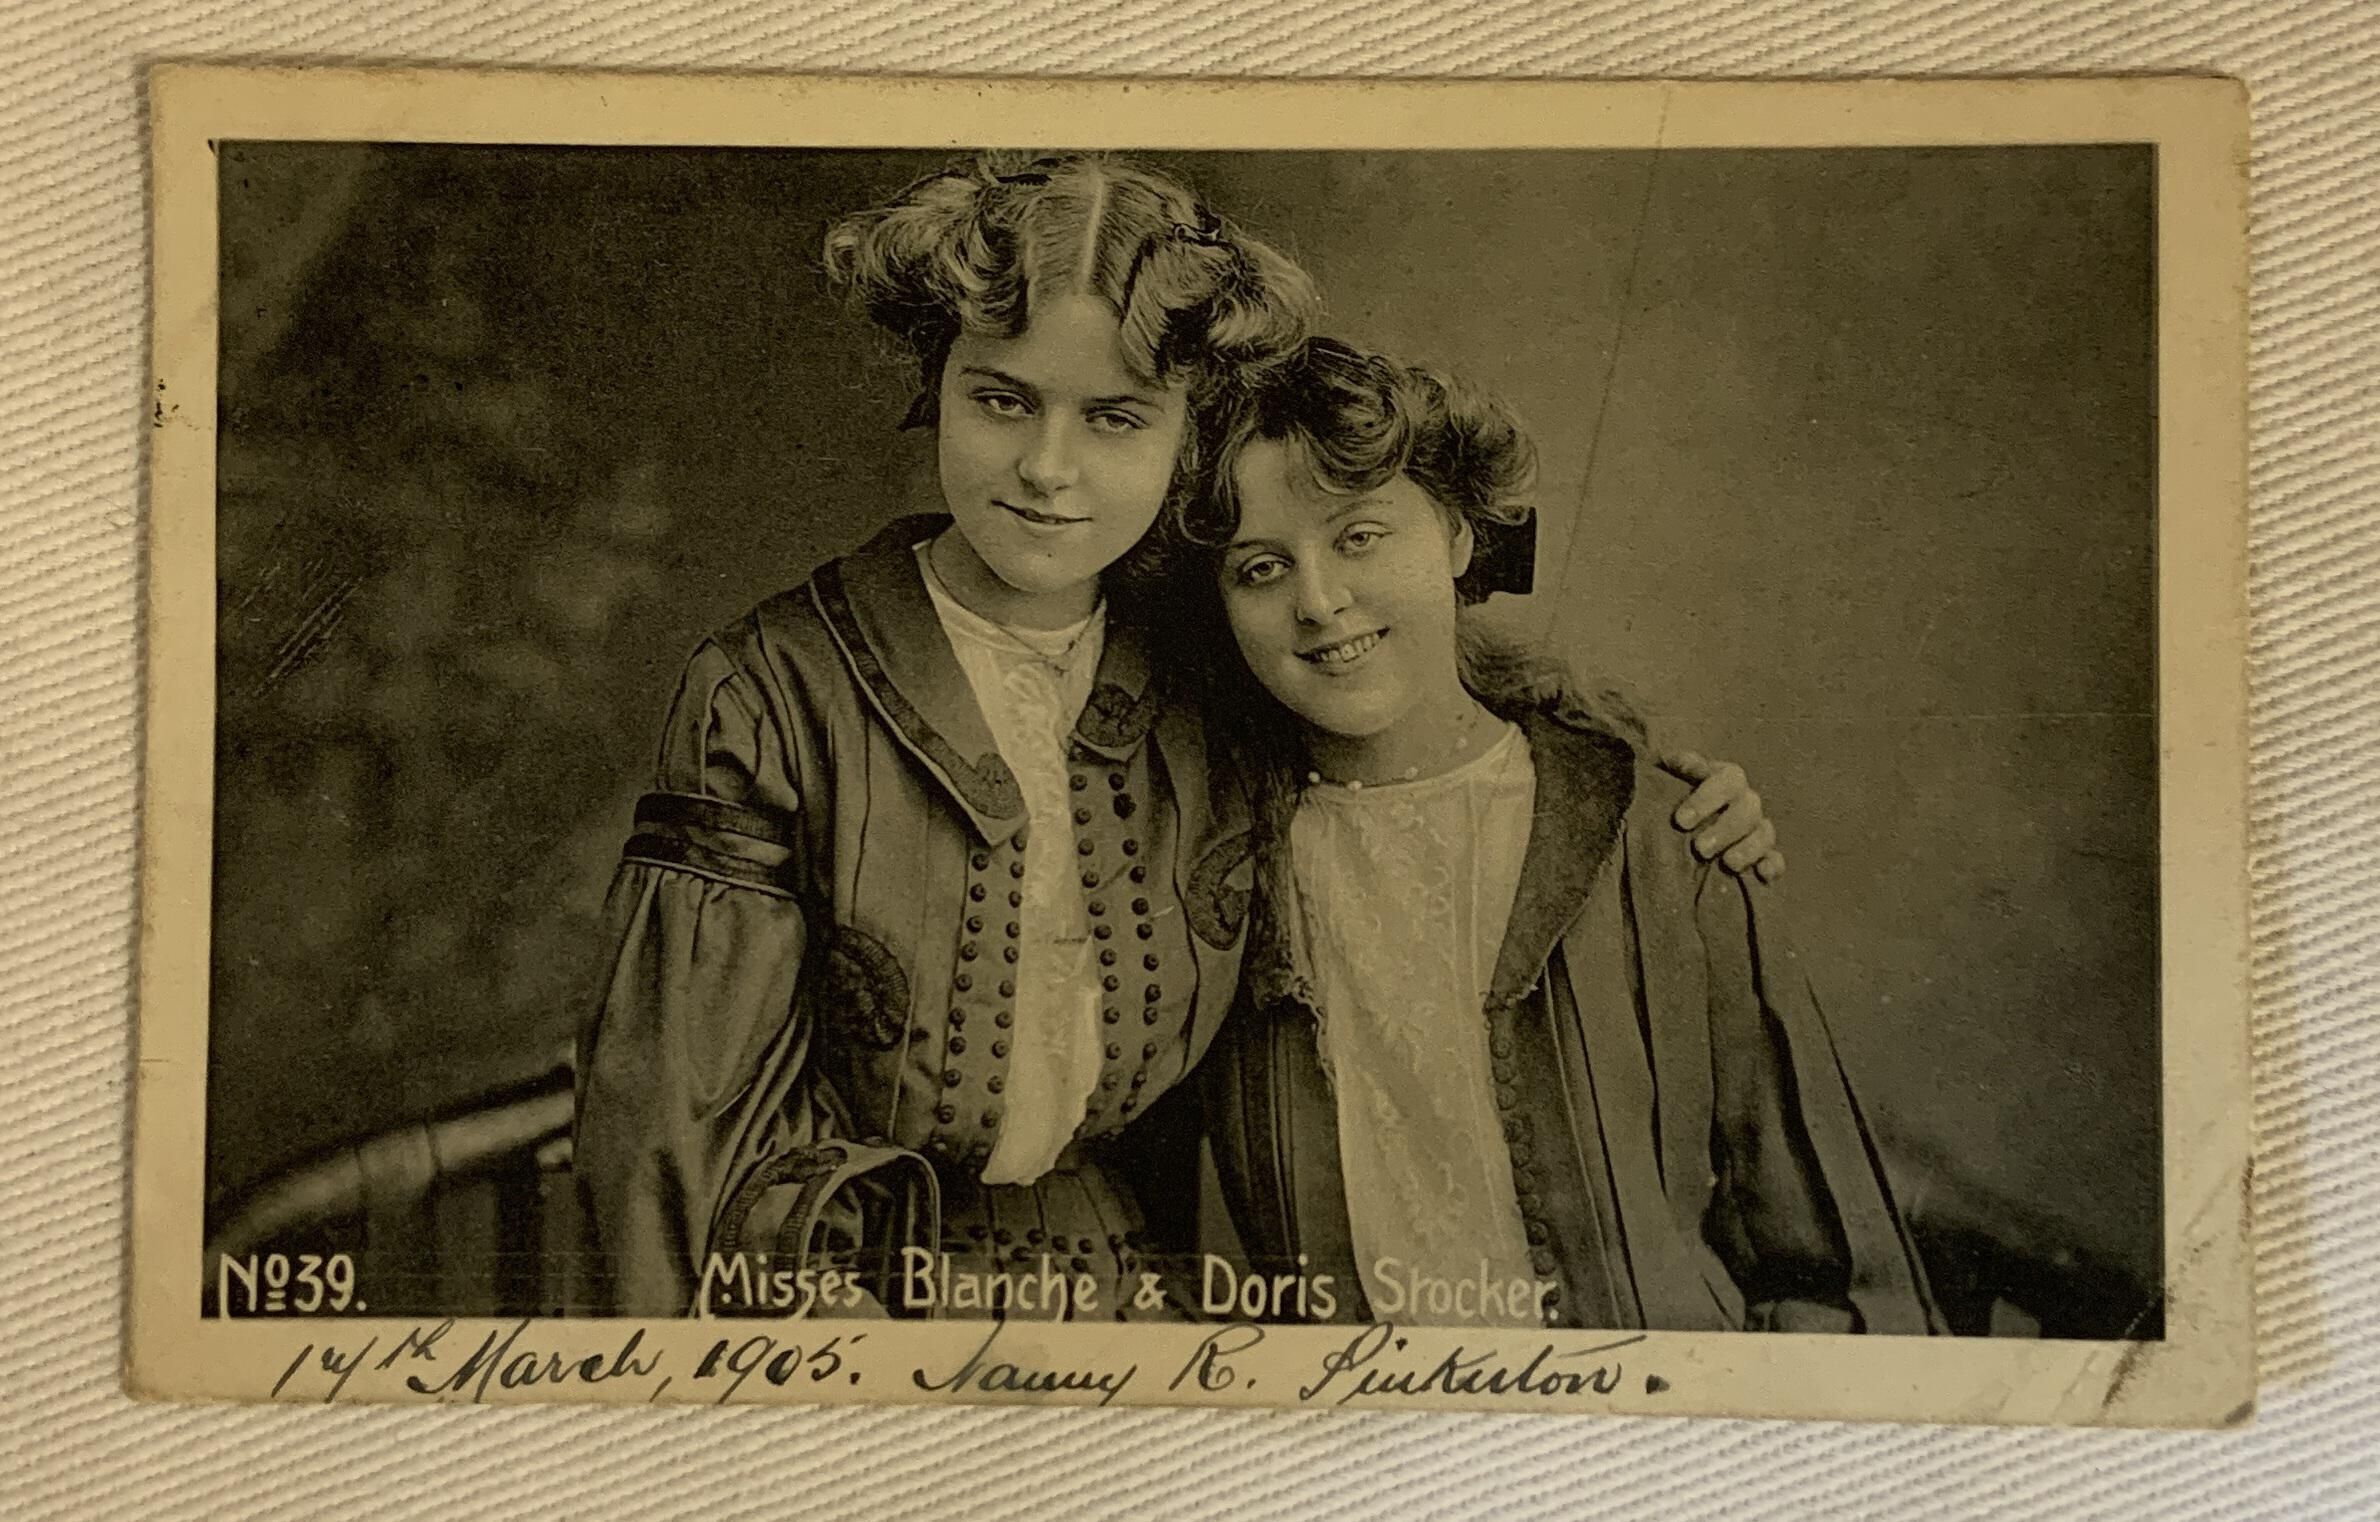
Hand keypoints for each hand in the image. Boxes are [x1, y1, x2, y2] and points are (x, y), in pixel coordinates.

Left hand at [1658, 749, 1784, 882]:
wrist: (1671, 823)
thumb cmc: (1666, 793)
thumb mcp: (1664, 772)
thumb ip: (1675, 764)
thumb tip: (1685, 764)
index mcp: (1725, 777)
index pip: (1728, 780)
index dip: (1707, 799)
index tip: (1681, 821)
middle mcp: (1745, 801)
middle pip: (1748, 810)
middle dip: (1726, 830)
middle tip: (1700, 849)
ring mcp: (1756, 828)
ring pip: (1764, 834)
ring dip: (1749, 849)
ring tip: (1728, 864)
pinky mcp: (1762, 856)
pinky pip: (1776, 860)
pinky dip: (1773, 866)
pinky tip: (1762, 875)